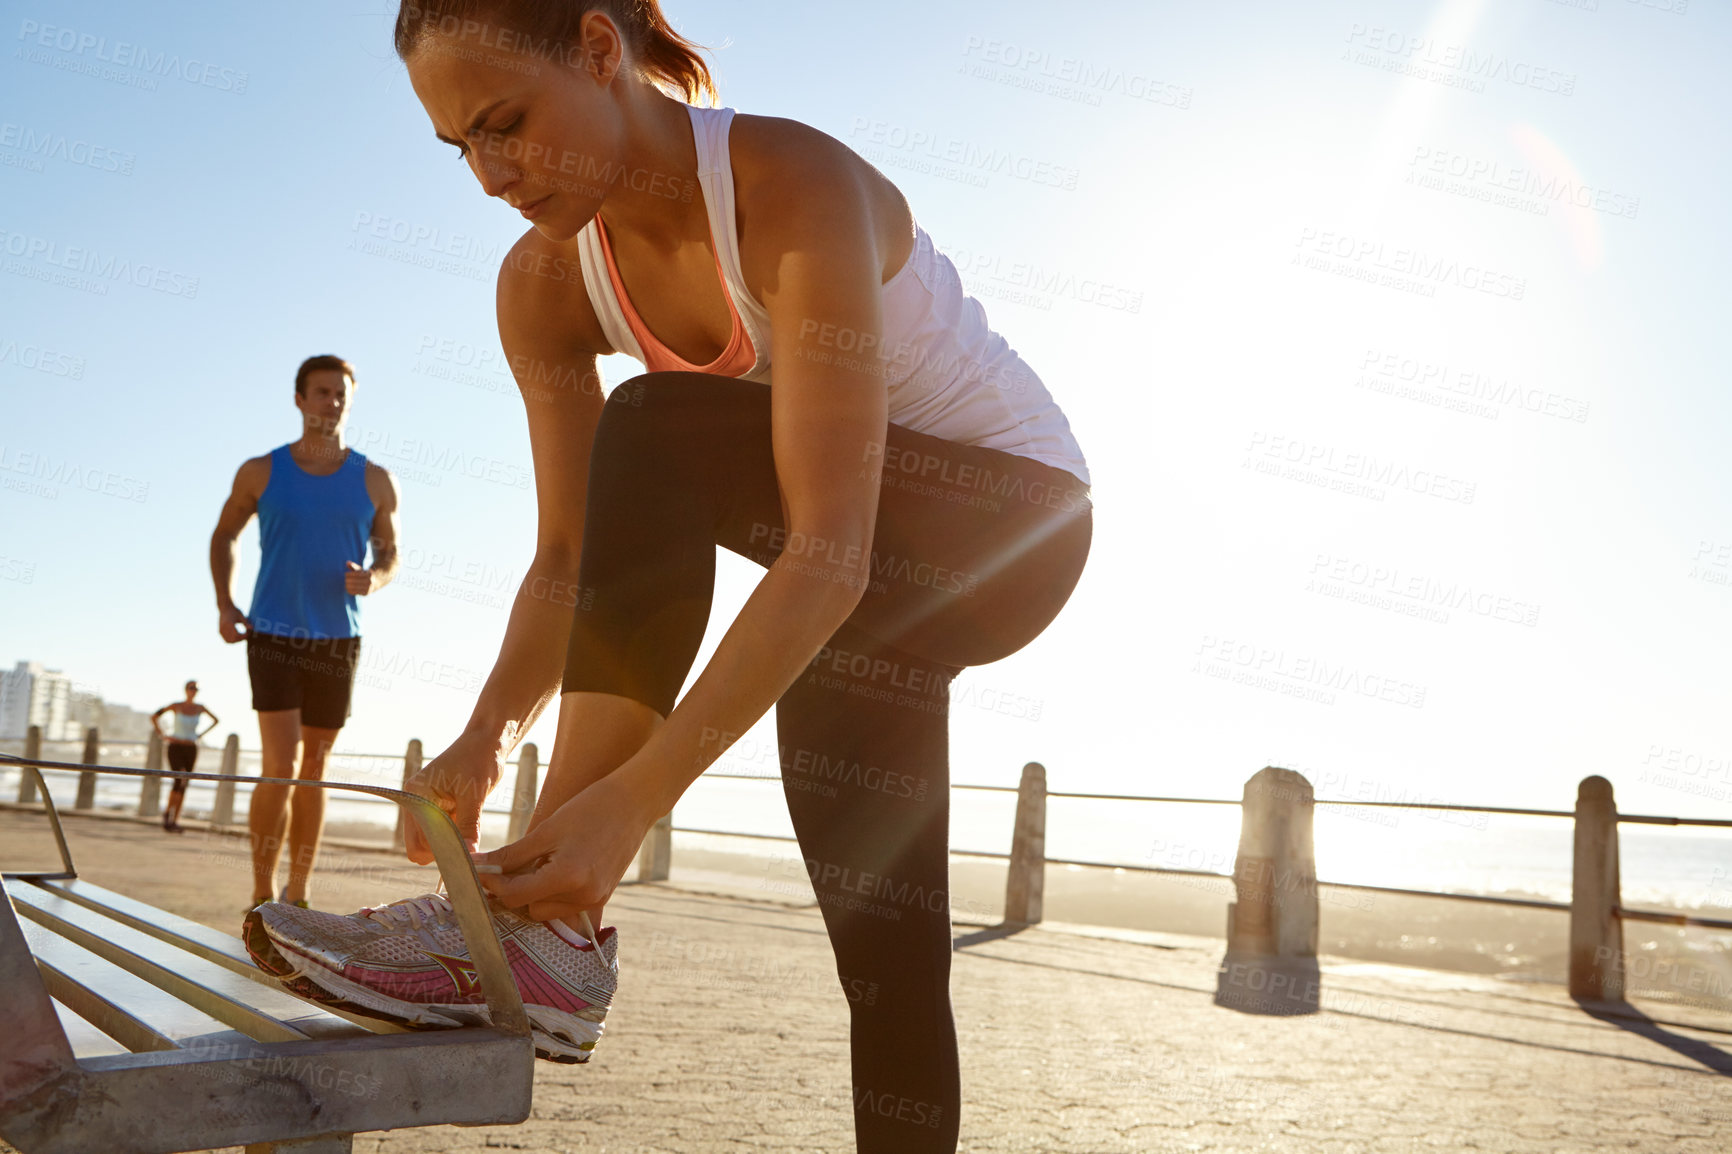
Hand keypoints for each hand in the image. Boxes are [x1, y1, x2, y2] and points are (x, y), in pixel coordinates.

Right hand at [218, 603, 250, 642]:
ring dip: (236, 641)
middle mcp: (224, 628)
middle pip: (233, 639)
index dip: (244, 636)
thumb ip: (246, 623)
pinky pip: (226, 639)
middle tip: (247, 635)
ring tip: (242, 636)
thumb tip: (252, 628)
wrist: (225, 608)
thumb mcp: (241, 616)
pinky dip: (232, 640)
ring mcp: (221, 630)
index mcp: (229, 624)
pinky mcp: (220, 631)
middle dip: (241, 639)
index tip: (249, 632)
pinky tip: (237, 636)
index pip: (237, 635)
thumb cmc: (234, 611)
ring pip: (229, 641)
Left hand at [345, 560, 380, 594]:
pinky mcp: (366, 593)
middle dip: (348, 580)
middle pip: (355, 581)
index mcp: (370, 575)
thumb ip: (354, 566)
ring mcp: (369, 588)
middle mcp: (370, 582)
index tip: (346, 574)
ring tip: (346, 583)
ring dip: (348, 585)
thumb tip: (347, 562)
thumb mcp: (361, 570)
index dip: (350, 574)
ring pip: (354, 587)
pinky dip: (350, 590)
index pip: (357, 575)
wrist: (375, 583)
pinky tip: (347, 587)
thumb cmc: (365, 575)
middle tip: (346, 579)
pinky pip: (356, 592)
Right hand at [404, 729, 505, 864]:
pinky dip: (456, 834)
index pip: (418, 841)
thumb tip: (469, 855)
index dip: (440, 851)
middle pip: (420, 845)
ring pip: (432, 841)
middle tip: (469, 843)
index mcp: (415, 795)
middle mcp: (415, 801)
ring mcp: (426, 805)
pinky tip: (470, 820)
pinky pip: (442, 832)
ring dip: (451, 841)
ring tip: (470, 825)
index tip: (465, 852)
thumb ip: (469, 825)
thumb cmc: (479, 759)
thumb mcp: (475, 794)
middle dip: (443, 850)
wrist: (488, 740)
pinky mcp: (439, 807)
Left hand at [477, 771, 654, 927]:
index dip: (492, 882)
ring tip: (545, 860)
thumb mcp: (547, 830)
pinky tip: (559, 865)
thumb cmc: (590, 808)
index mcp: (568, 877)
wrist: (635, 801)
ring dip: (537, 892)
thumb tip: (476, 866)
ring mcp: (596, 899)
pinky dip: (556, 891)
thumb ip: (511, 855)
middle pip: (530, 907)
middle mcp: (584, 895)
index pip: (515, 894)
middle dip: (517, 888)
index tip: (479, 869)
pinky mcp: (602, 897)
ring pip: (547, 910)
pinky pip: (566, 905)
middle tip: (517, 860)